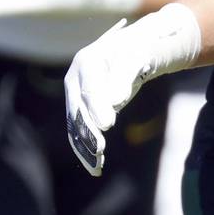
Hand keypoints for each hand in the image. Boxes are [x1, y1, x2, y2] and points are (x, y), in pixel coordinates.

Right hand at [64, 4, 200, 175]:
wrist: (132, 49)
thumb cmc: (138, 50)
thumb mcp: (137, 58)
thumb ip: (124, 77)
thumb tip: (114, 101)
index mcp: (88, 61)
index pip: (90, 88)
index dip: (97, 107)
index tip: (107, 125)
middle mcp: (76, 78)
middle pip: (78, 109)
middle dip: (88, 131)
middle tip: (100, 151)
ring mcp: (76, 94)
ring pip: (76, 124)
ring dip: (85, 146)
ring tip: (96, 166)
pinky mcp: (82, 107)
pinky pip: (81, 130)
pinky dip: (87, 147)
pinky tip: (97, 164)